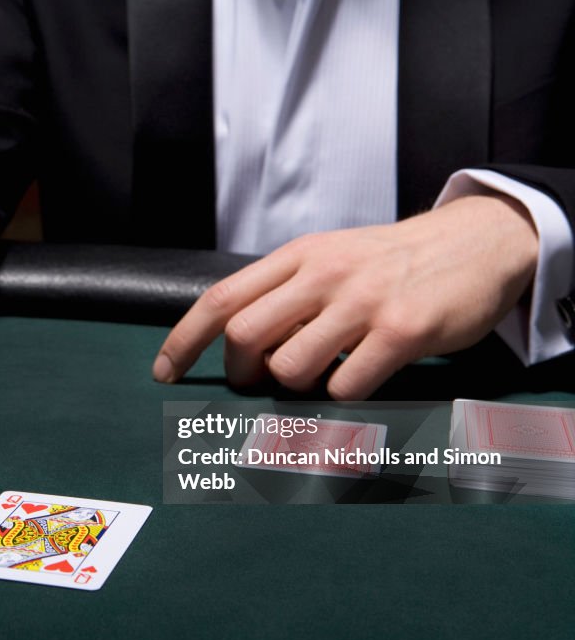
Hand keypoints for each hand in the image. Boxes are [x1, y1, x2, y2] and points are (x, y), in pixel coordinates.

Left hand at [153, 194, 538, 398]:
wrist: (475, 242)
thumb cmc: (388, 262)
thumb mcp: (328, 259)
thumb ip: (282, 294)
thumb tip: (235, 346)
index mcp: (297, 256)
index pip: (220, 299)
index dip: (183, 341)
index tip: (164, 373)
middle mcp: (323, 274)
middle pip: (245, 337)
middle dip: (240, 374)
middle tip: (260, 380)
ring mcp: (364, 301)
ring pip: (290, 368)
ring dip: (292, 388)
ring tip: (319, 375)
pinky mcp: (404, 331)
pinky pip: (345, 386)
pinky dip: (341, 397)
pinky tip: (359, 378)